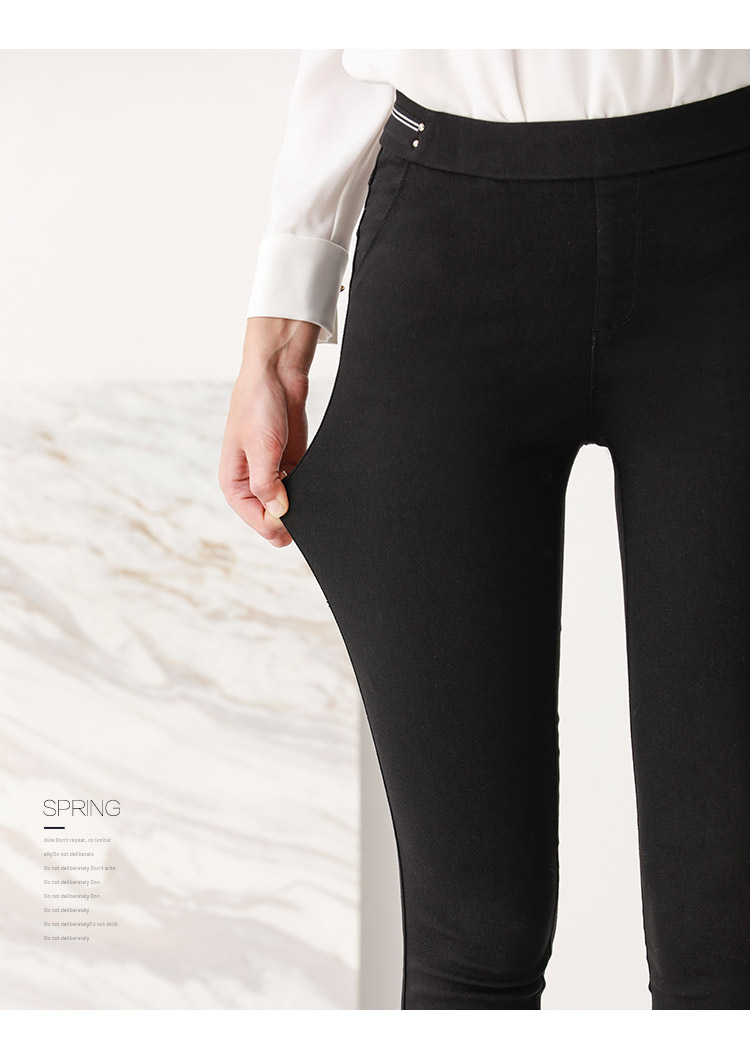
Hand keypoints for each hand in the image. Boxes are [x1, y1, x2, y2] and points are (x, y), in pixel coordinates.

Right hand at [218, 316, 319, 546]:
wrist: (277, 375)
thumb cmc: (257, 405)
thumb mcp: (261, 446)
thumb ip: (266, 483)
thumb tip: (278, 514)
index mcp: (234, 482)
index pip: (254, 518)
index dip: (274, 524)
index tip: (292, 517)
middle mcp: (251, 483)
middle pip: (271, 517)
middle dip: (288, 518)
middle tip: (305, 509)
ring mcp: (272, 476)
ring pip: (287, 506)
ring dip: (300, 504)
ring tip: (309, 492)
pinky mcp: (290, 466)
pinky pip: (301, 489)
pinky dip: (308, 491)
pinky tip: (314, 482)